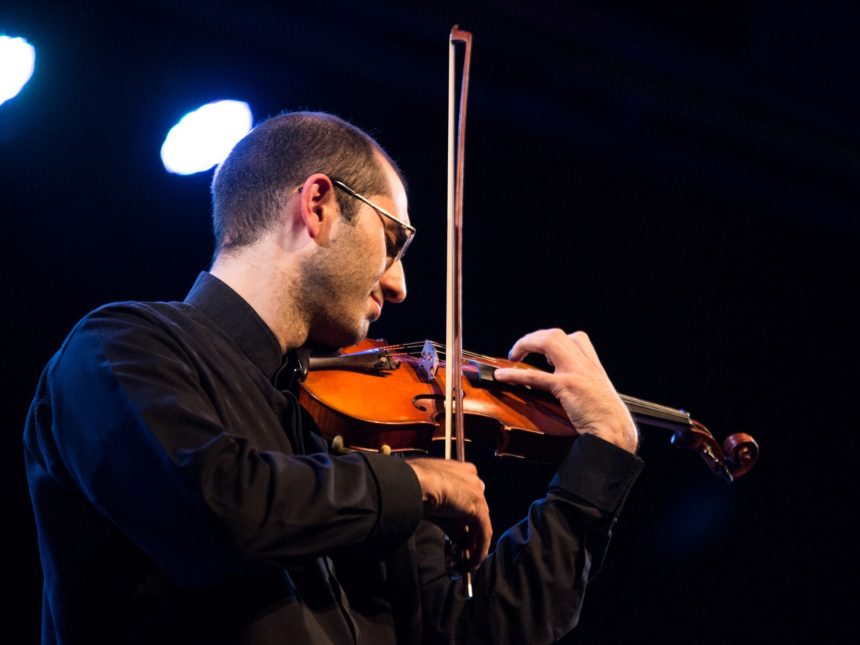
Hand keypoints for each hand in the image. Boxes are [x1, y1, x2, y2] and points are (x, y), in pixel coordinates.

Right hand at [405, 457, 491, 568]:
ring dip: (476, 542)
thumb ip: (446, 518)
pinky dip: (480, 548)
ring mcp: (475, 490)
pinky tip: (473, 560)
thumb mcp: (431, 501)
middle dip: (471, 530)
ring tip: (469, 558)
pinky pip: (483, 531)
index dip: (465, 515)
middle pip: (476, 508)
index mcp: (458, 470)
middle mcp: (470, 477)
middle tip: (465, 547)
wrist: (415, 482)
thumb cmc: (413, 483)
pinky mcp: (477, 505)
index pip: (467, 494)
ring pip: (481, 520)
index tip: (461, 529)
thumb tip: (455, 536)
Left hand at [493, 329, 637, 452]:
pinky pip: (535, 376)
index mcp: (594, 367)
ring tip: (512, 356)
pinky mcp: (567, 386)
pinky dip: (514, 374)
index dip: (556, 341)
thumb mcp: (599, 397)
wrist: (615, 433)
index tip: (543, 353)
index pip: (577, 339)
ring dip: (525, 344)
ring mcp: (577, 372)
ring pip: (548, 341)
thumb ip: (586, 388)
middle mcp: (586, 364)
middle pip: (557, 335)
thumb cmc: (608, 422)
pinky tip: (502, 375)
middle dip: (534, 338)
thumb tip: (571, 394)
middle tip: (520, 352)